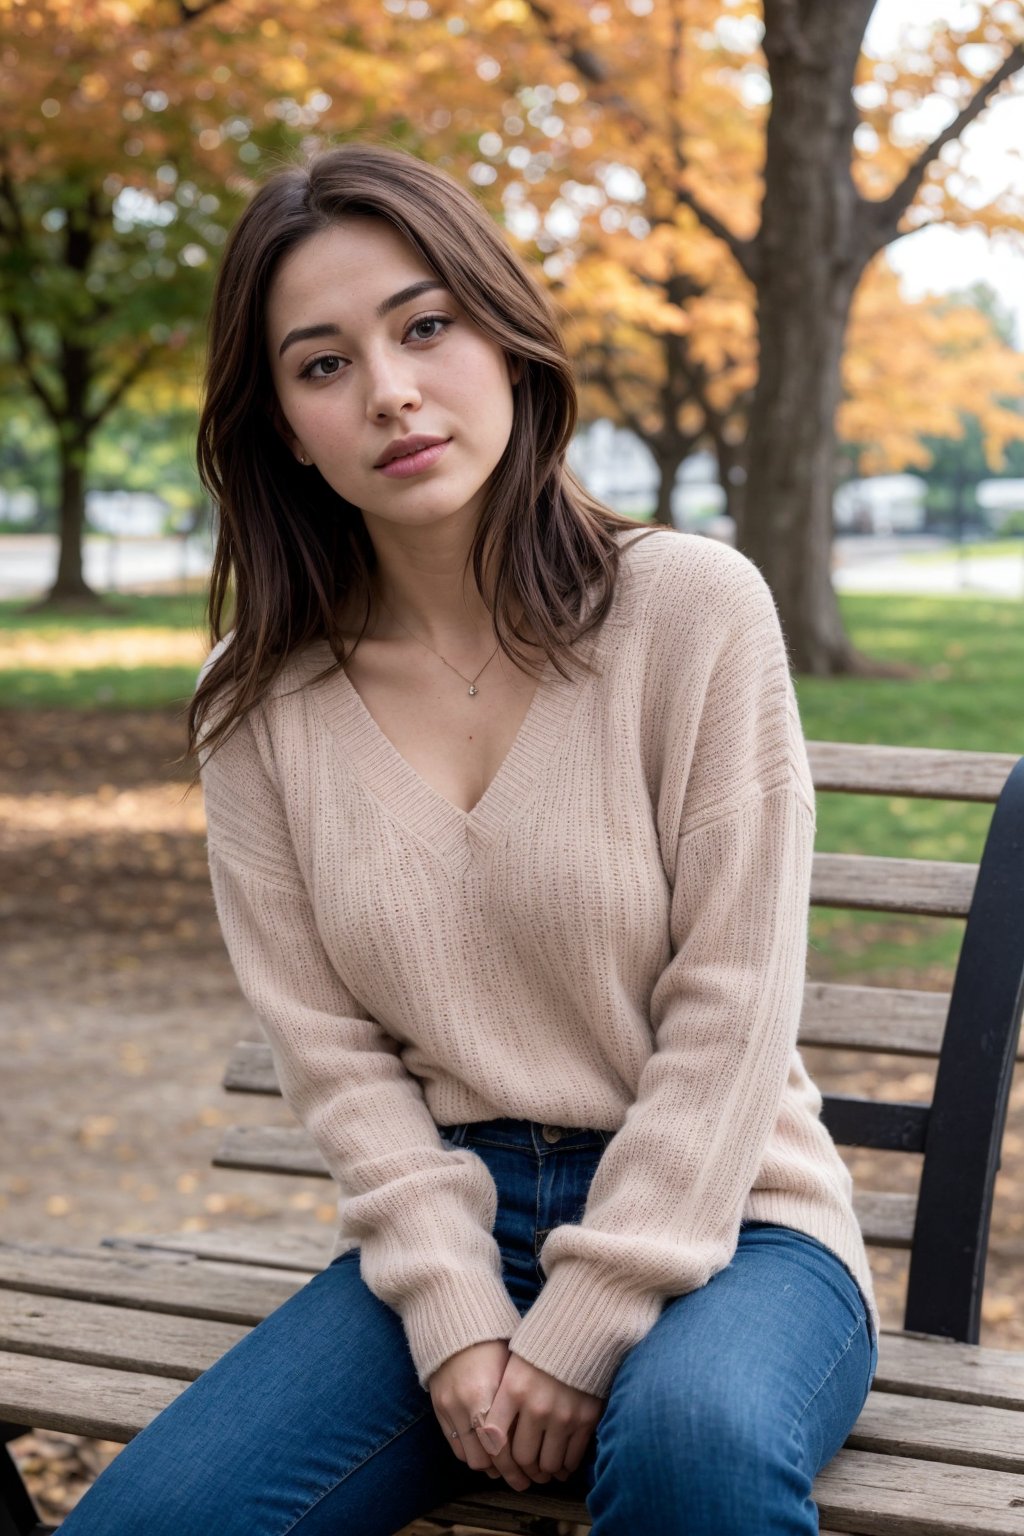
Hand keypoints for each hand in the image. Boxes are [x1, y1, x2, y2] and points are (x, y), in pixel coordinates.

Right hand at [428, 1340, 532, 1491]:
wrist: (453, 1320)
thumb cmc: (493, 1339)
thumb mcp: (512, 1365)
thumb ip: (520, 1400)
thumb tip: (540, 1433)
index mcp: (487, 1391)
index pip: (501, 1446)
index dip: (517, 1465)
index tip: (533, 1473)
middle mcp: (464, 1403)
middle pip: (485, 1458)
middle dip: (505, 1473)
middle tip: (522, 1479)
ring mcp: (448, 1407)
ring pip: (469, 1457)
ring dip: (488, 1466)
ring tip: (505, 1469)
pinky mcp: (438, 1408)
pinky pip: (454, 1445)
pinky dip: (470, 1453)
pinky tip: (486, 1454)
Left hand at [476, 1352, 602, 1485]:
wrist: (582, 1330)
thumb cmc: (542, 1347)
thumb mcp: (513, 1364)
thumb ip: (503, 1398)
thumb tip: (493, 1435)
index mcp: (512, 1390)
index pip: (494, 1439)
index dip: (496, 1457)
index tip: (500, 1461)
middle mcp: (536, 1406)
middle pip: (523, 1457)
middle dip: (523, 1471)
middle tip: (525, 1472)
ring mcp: (563, 1415)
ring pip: (549, 1464)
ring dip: (545, 1472)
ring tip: (544, 1470)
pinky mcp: (586, 1419)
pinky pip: (573, 1457)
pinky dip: (566, 1467)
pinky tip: (563, 1465)